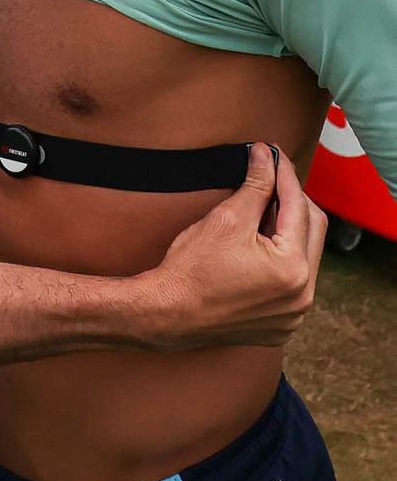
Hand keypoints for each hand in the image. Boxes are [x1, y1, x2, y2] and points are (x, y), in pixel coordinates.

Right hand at [141, 142, 326, 350]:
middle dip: (293, 201)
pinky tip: (260, 247)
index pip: (298, 207)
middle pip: (312, 231)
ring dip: (290, 231)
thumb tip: (265, 156)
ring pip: (305, 257)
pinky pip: (294, 283)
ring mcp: (295, 313)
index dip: (285, 177)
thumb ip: (255, 186)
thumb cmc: (190, 269)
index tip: (275, 156)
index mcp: (292, 268)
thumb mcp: (225, 219)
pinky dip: (283, 260)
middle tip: (272, 178)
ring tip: (263, 211)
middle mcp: (303, 295)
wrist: (168, 313)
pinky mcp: (284, 324)